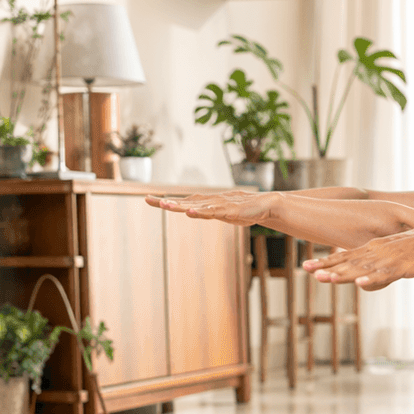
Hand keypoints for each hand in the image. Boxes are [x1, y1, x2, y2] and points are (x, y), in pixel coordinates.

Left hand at [147, 191, 276, 226]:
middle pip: (183, 202)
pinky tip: (190, 212)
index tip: (148, 199)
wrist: (265, 205)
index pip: (181, 202)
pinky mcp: (228, 211)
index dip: (165, 201)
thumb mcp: (220, 214)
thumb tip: (192, 210)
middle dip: (166, 202)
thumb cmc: (243, 210)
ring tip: (165, 205)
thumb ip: (206, 212)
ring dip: (180, 205)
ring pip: (195, 206)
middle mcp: (209, 202)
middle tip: (148, 199)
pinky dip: (201, 211)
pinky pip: (212, 212)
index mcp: (205, 204)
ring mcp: (218, 206)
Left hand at [304, 222, 413, 290]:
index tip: (306, 267)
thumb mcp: (394, 262)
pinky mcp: (405, 266)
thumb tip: (360, 284)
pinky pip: (387, 274)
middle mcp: (378, 252)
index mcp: (374, 249)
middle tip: (306, 270)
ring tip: (324, 278)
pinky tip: (360, 283)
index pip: (345, 256)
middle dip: (327, 268)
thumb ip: (376, 273)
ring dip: (343, 274)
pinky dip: (373, 279)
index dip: (326, 262)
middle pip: (348, 262)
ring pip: (363, 268)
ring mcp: (391, 259)